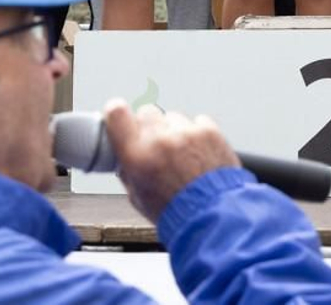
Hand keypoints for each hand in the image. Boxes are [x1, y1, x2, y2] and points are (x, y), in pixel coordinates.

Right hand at [104, 99, 238, 224]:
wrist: (214, 217)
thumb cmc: (177, 213)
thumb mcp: (138, 197)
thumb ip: (129, 171)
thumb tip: (125, 156)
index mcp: (137, 156)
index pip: (117, 113)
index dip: (117, 114)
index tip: (119, 117)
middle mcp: (160, 140)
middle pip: (146, 112)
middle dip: (149, 128)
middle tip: (156, 146)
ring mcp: (186, 133)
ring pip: (173, 118)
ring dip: (175, 132)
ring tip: (183, 157)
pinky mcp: (209, 131)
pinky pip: (197, 122)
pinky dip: (198, 134)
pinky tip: (199, 154)